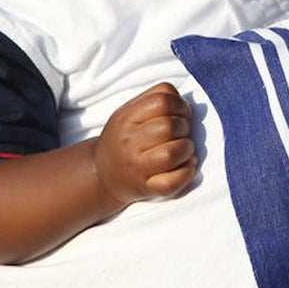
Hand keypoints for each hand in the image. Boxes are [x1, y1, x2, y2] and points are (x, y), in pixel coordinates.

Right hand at [92, 82, 196, 206]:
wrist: (101, 175)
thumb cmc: (123, 139)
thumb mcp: (128, 112)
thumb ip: (154, 99)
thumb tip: (186, 105)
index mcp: (126, 118)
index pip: (162, 101)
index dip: (180, 104)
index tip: (182, 113)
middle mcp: (129, 142)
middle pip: (169, 126)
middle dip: (185, 127)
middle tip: (181, 133)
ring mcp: (137, 167)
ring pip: (172, 153)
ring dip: (187, 148)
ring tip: (184, 149)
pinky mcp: (146, 188)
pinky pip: (172, 182)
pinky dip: (186, 172)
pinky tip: (187, 165)